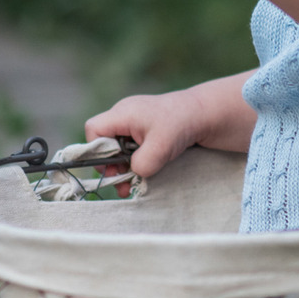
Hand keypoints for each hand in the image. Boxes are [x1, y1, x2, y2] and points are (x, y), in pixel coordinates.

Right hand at [84, 90, 199, 180]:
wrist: (205, 115)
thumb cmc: (182, 124)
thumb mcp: (160, 147)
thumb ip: (142, 163)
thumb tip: (134, 173)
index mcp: (123, 114)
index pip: (93, 129)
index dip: (96, 150)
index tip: (111, 167)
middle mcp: (125, 115)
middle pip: (104, 141)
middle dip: (111, 164)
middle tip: (123, 182)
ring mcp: (135, 122)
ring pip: (118, 146)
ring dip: (124, 166)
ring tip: (133, 183)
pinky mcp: (145, 130)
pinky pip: (131, 147)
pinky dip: (135, 160)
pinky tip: (145, 172)